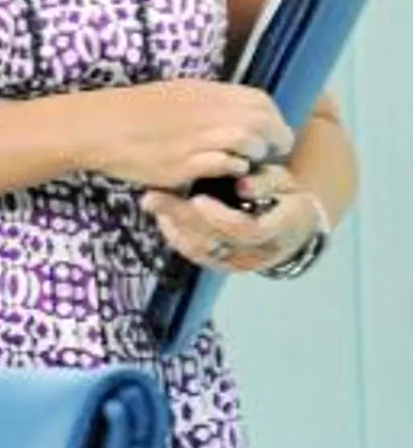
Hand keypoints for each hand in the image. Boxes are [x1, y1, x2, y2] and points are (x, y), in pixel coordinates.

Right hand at [81, 80, 292, 190]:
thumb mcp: (175, 94)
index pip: (261, 101)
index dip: (273, 119)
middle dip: (273, 141)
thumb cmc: (132, 112)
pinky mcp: (184, 162)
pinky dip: (232, 169)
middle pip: (262, 121)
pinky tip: (222, 173)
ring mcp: (195, 136)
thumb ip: (208, 103)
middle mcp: (205, 110)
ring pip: (250, 141)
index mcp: (204, 92)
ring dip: (254, 156)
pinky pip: (226, 164)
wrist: (96, 126)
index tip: (270, 135)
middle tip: (267, 156)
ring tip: (243, 165)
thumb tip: (236, 113)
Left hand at [141, 165, 323, 272]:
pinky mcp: (224, 265)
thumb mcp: (287, 184)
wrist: (295, 230)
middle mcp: (258, 253)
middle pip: (215, 241)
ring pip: (201, 251)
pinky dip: (176, 237)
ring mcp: (239, 263)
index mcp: (280, 231)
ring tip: (153, 202)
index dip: (220, 217)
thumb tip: (242, 185)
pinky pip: (196, 255)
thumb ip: (267, 182)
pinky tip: (161, 217)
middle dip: (182, 218)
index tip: (197, 199)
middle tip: (154, 197)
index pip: (247, 230)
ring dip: (173, 227)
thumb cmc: (289, 199)